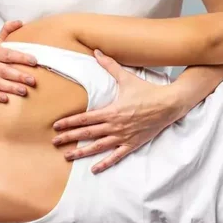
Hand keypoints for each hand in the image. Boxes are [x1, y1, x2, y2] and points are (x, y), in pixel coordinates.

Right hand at [0, 20, 37, 102]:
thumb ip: (8, 31)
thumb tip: (20, 22)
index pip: (9, 54)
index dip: (22, 57)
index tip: (35, 61)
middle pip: (4, 70)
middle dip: (19, 76)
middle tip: (32, 80)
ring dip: (11, 87)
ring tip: (24, 91)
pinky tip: (7, 99)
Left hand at [52, 50, 180, 173]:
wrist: (168, 104)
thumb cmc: (147, 91)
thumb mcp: (127, 78)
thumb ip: (110, 66)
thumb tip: (97, 52)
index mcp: (111, 111)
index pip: (85, 118)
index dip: (69, 122)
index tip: (56, 126)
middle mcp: (115, 126)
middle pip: (87, 133)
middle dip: (69, 137)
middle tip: (54, 142)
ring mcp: (123, 137)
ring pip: (98, 147)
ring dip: (81, 152)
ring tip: (67, 156)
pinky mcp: (132, 144)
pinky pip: (116, 156)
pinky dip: (105, 163)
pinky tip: (94, 169)